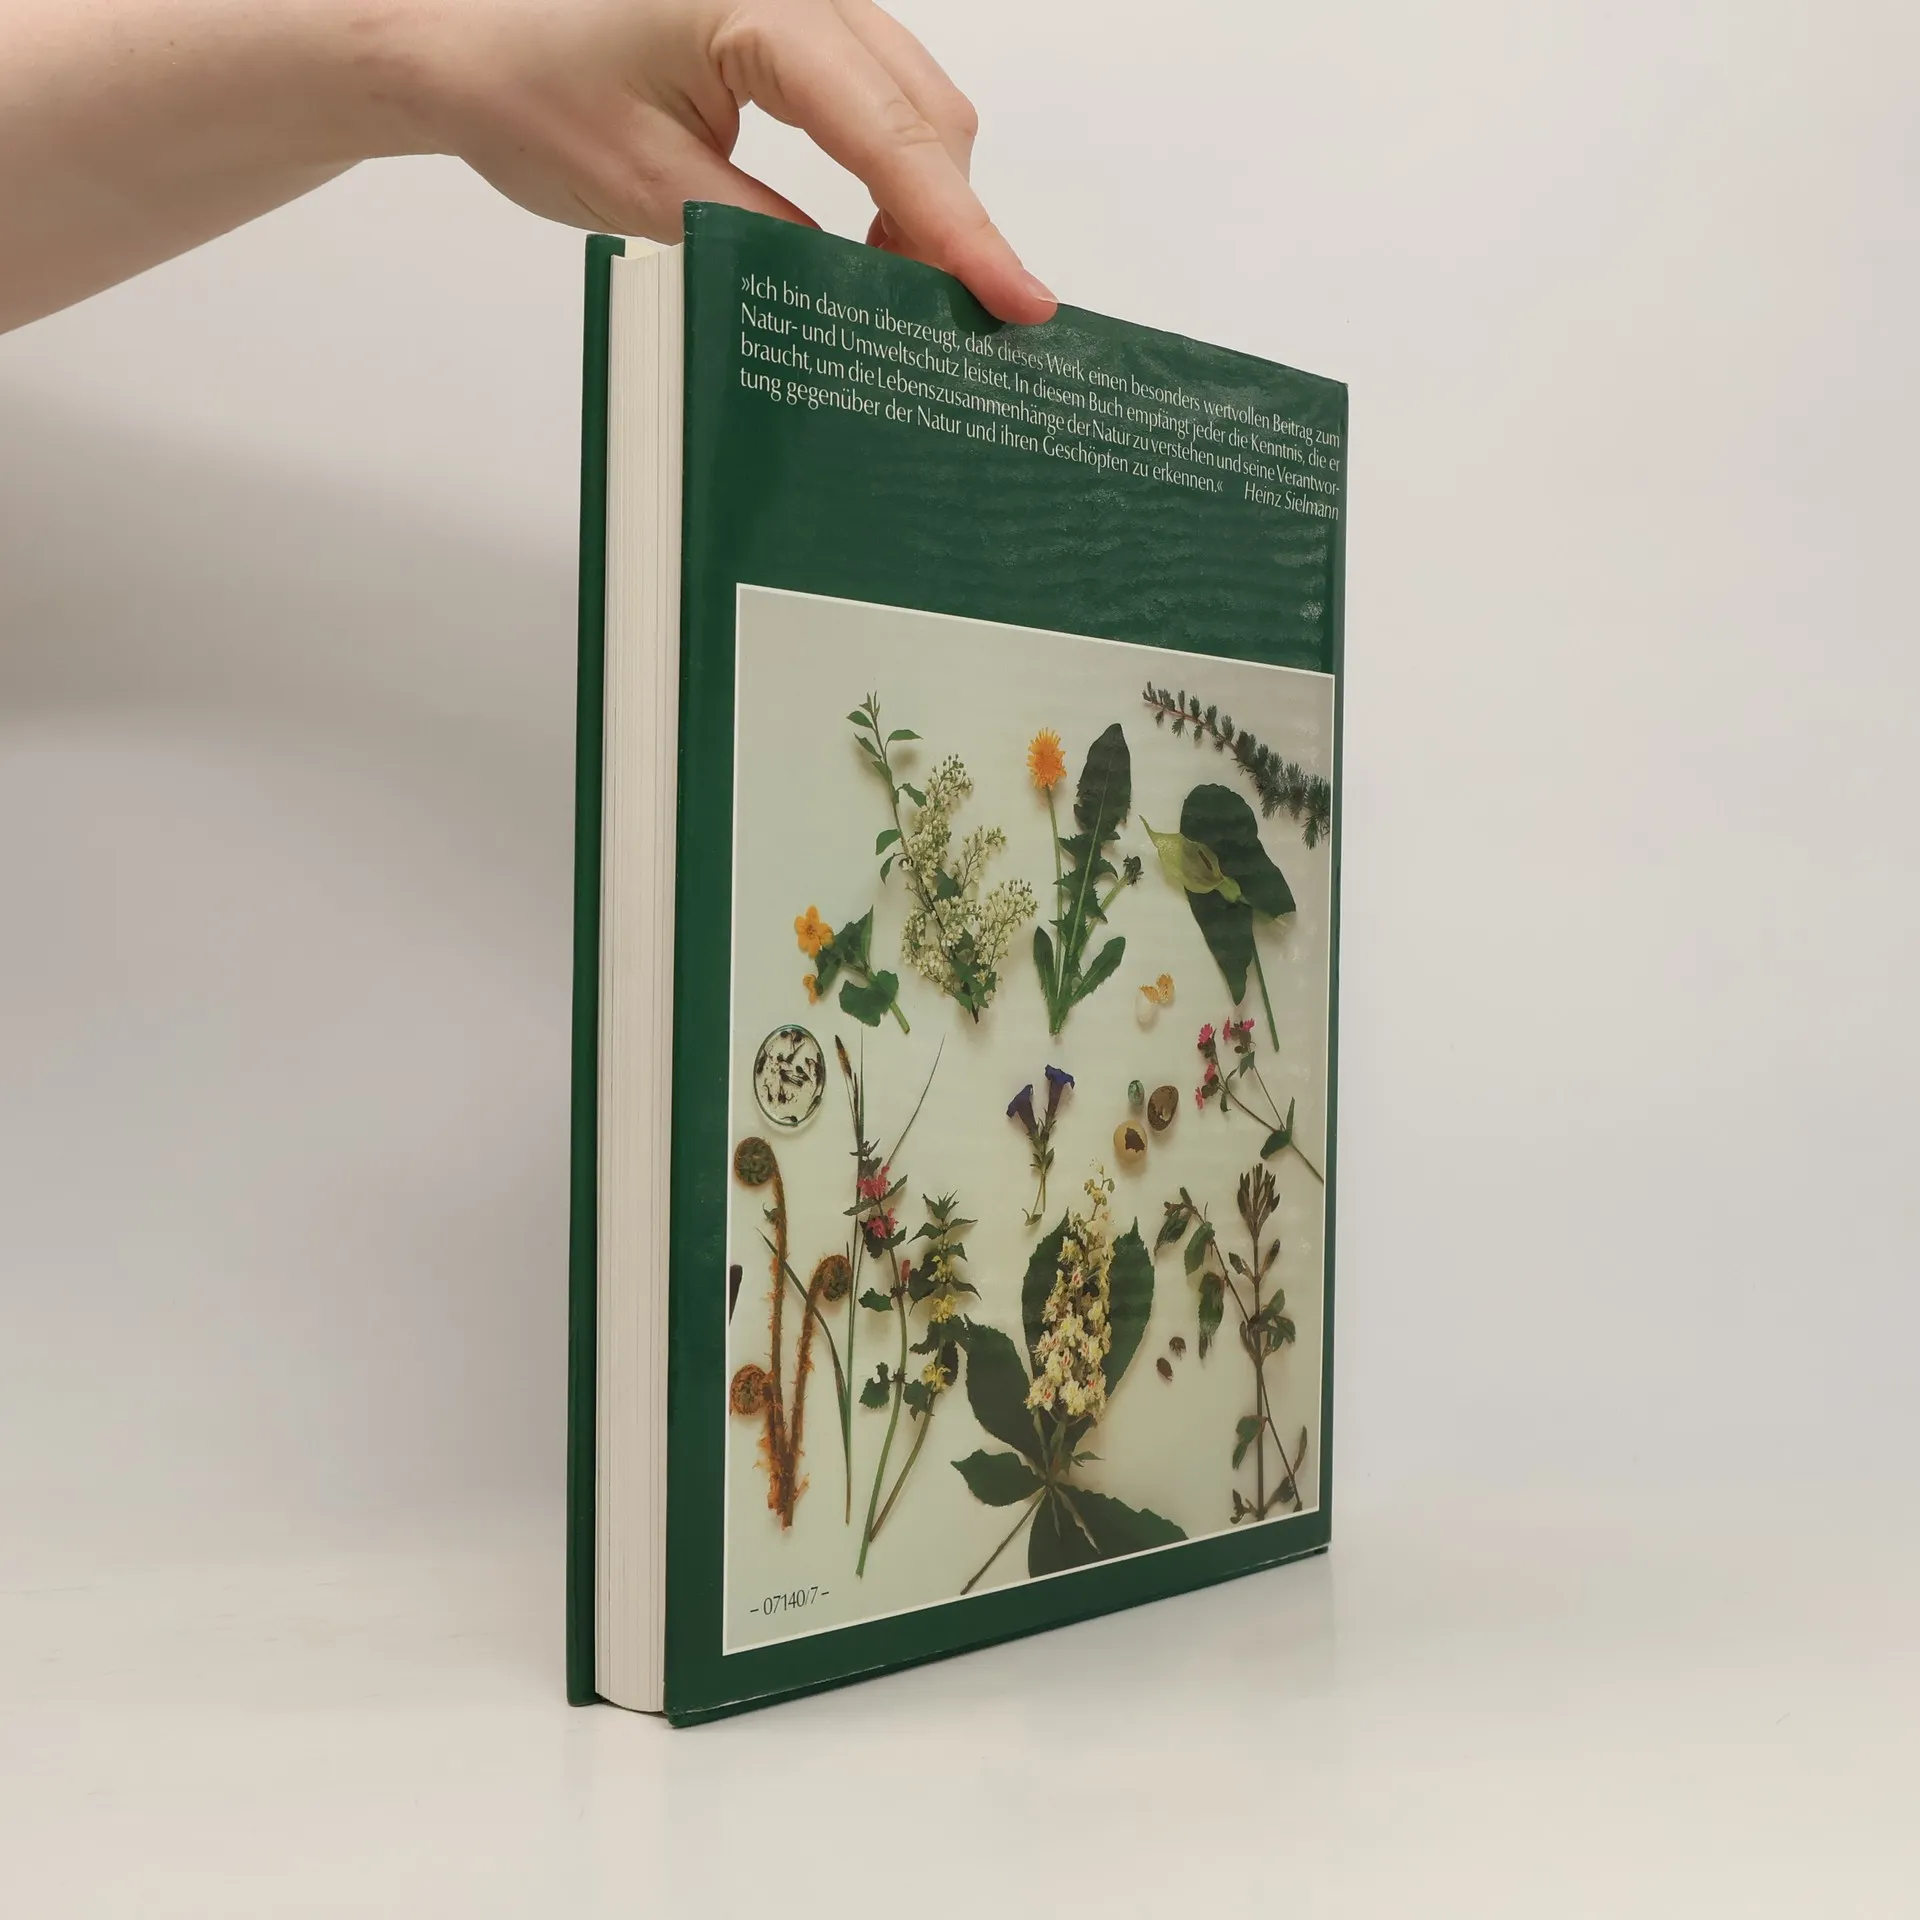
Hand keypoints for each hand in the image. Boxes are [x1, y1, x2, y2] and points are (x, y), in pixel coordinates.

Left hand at [404, 0, 1055, 323]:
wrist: (462, 42)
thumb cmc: (528, 93)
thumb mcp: (651, 193)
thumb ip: (769, 240)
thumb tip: (861, 296)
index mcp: (754, 5)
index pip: (886, 133)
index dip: (960, 229)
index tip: (1016, 299)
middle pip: (926, 111)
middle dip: (950, 223)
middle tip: (954, 326)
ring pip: (917, 102)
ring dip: (925, 199)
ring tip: (897, 290)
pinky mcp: (796, 22)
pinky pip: (883, 92)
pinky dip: (895, 170)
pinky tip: (873, 239)